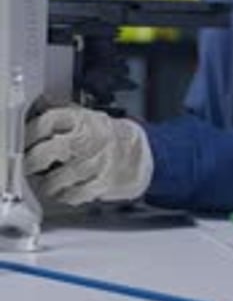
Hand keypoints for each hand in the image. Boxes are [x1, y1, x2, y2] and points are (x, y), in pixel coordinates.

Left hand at [25, 106, 152, 205]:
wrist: (139, 152)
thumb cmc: (106, 135)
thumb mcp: (85, 116)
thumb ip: (61, 111)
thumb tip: (38, 104)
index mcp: (81, 119)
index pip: (49, 120)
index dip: (31, 131)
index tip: (24, 140)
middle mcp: (88, 139)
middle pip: (52, 149)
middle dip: (34, 160)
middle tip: (29, 165)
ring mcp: (95, 162)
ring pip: (60, 177)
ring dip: (47, 183)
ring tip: (46, 182)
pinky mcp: (102, 183)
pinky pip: (76, 194)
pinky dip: (65, 196)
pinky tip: (63, 192)